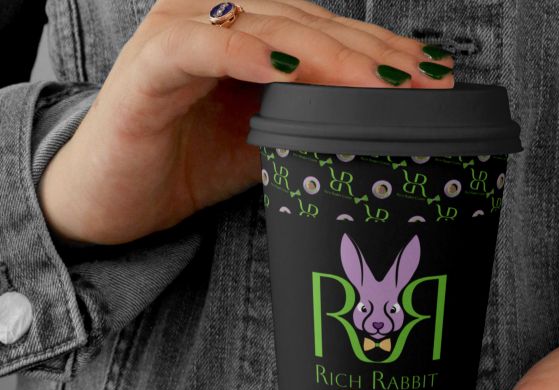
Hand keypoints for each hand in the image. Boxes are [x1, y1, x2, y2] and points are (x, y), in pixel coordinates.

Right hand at [39, 0, 453, 244]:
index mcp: (250, 32)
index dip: (382, 50)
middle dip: (371, 54)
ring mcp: (182, 31)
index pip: (327, 31)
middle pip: (308, 23)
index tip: (434, 76)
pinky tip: (290, 71)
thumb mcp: (269, 139)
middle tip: (423, 82)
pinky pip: (202, 47)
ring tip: (379, 83)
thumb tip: (380, 128)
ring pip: (267, 26)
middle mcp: (218, 17)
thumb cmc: (193, 163)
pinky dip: (246, 55)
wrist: (120, 198)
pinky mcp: (150, 62)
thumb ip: (313, 119)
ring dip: (329, 54)